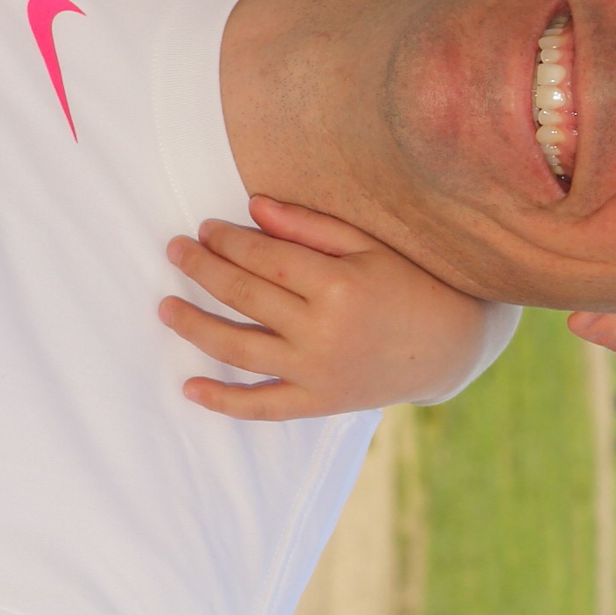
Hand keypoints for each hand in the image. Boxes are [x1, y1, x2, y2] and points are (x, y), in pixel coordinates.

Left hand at [160, 196, 512, 420]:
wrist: (451, 347)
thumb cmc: (409, 282)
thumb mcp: (367, 244)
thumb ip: (308, 226)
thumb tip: (251, 207)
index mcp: (338, 285)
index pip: (263, 259)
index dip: (228, 241)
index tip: (205, 228)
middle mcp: (323, 332)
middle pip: (244, 296)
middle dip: (202, 270)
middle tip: (175, 250)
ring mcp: (318, 373)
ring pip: (240, 348)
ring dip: (195, 327)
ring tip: (165, 307)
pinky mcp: (319, 402)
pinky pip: (263, 407)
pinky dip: (224, 403)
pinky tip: (189, 389)